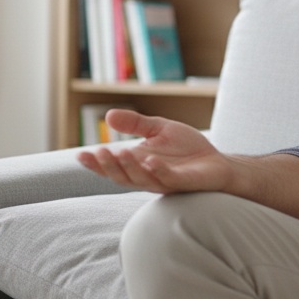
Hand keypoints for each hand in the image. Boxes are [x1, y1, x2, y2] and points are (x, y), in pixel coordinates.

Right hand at [76, 110, 232, 193]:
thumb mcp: (158, 129)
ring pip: (141, 180)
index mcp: (138, 164)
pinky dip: (158, 171)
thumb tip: (108, 115)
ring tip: (120, 152)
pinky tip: (150, 160)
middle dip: (108, 167)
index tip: (80, 155)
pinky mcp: (183, 183)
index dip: (96, 164)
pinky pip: (167, 179)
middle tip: (99, 152)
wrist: (217, 162)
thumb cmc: (187, 149)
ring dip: (130, 168)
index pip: (112, 167)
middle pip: (122, 177)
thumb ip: (136, 124)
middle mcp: (147, 176)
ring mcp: (165, 181)